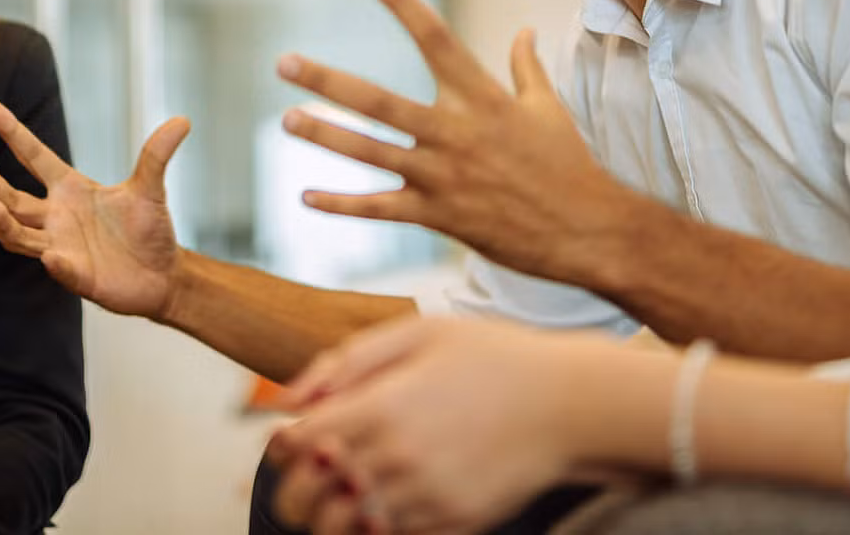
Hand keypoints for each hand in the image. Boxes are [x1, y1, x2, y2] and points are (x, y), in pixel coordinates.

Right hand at [0, 104, 191, 320]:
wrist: (164, 274)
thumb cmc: (149, 229)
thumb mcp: (150, 189)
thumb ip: (156, 155)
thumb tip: (183, 120)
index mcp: (70, 190)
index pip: (35, 157)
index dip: (15, 133)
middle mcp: (57, 217)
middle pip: (13, 199)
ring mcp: (62, 246)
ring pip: (19, 235)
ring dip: (5, 222)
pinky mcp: (76, 275)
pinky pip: (58, 268)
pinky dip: (54, 262)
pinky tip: (52, 255)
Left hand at [266, 319, 632, 534]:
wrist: (569, 402)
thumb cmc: (492, 357)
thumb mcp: (418, 333)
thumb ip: (345, 361)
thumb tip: (287, 397)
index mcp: (381, 406)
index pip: (293, 445)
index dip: (280, 443)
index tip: (292, 437)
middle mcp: (396, 459)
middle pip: (303, 499)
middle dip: (292, 488)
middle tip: (310, 472)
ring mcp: (424, 498)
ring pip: (339, 530)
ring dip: (329, 514)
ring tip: (347, 491)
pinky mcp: (451, 525)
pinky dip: (375, 527)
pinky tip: (389, 500)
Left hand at [277, 0, 630, 284]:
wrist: (588, 230)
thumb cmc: (569, 165)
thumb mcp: (549, 108)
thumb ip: (525, 68)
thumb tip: (524, 29)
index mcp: (482, 97)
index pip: (436, 37)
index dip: (401, 2)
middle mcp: (456, 132)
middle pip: (380, 100)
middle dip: (329, 81)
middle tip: (285, 63)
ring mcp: (443, 176)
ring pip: (371, 153)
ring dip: (326, 137)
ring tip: (288, 121)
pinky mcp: (439, 217)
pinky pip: (380, 209)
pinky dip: (343, 204)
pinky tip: (306, 197)